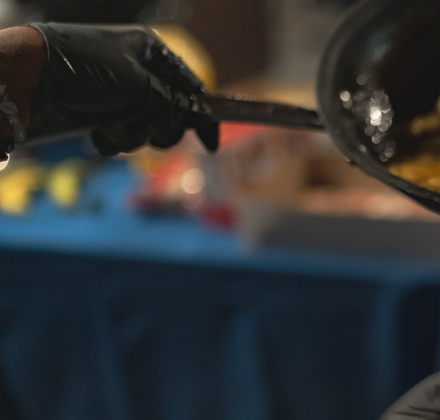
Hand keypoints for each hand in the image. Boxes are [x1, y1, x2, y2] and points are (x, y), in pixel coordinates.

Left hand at [28, 23, 217, 154]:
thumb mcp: (138, 85)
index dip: (202, 116)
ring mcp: (119, 97)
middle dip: (160, 128)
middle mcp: (138, 74)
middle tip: (146, 126)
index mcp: (150, 53)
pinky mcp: (100, 117)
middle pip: (172, 114)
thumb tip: (202, 117)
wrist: (28, 79)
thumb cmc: (83, 69)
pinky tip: (97, 134)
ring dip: (132, 135)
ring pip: (146, 131)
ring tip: (110, 127)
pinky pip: (122, 139)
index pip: (190, 86)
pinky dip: (113, 141)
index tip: (209, 145)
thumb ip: (175, 104)